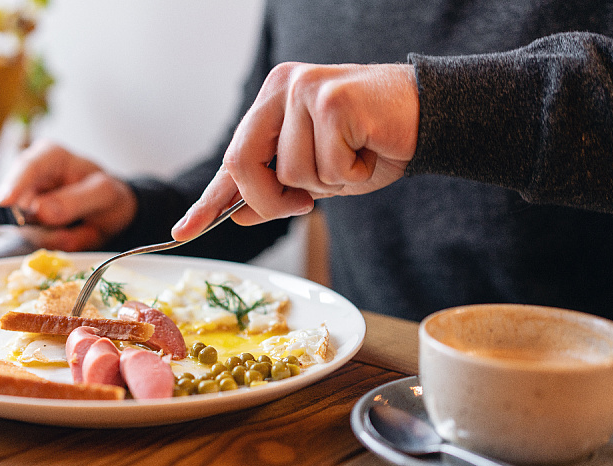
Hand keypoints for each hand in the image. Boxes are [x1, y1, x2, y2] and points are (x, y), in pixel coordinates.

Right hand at [0, 140, 136, 251]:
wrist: (109, 211)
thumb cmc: (106, 194)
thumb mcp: (104, 194)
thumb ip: (76, 200)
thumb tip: (40, 210)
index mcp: (50, 156)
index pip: (27, 167)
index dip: (14, 185)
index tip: (4, 204)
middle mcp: (29, 176)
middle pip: (18, 205)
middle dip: (45, 226)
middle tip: (72, 231)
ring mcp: (24, 202)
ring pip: (26, 229)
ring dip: (56, 236)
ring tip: (81, 228)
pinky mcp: (26, 225)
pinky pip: (36, 241)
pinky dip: (57, 243)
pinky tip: (72, 234)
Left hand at [172, 62, 418, 240]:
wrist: (428, 117)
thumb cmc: (371, 145)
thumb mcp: (316, 177)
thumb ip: (276, 191)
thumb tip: (237, 213)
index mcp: (271, 103)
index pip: (233, 158)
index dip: (209, 200)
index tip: (183, 231)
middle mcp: (280, 88)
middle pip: (242, 163)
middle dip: (271, 199)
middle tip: (304, 203)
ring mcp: (304, 89)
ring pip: (290, 172)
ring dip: (327, 184)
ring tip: (353, 157)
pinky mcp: (332, 100)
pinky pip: (326, 167)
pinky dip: (352, 174)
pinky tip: (368, 150)